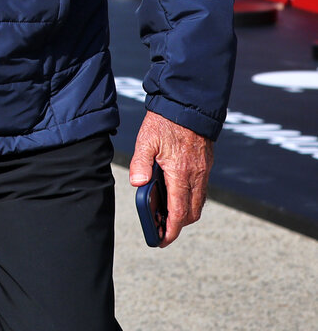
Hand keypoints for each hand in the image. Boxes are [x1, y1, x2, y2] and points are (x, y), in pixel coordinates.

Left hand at [129, 110, 213, 246]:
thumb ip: (140, 163)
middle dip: (177, 224)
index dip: (170, 230)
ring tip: (164, 213)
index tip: (161, 240)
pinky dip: (189, 199)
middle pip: (190, 213)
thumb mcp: (146, 140)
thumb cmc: (164, 122)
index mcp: (181, 173)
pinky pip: (201, 191)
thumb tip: (138, 184)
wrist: (188, 105)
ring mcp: (204, 172)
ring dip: (184, 213)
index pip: (178, 212)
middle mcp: (196, 176)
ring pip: (198, 203)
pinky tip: (174, 194)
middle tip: (160, 228)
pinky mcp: (206, 166)